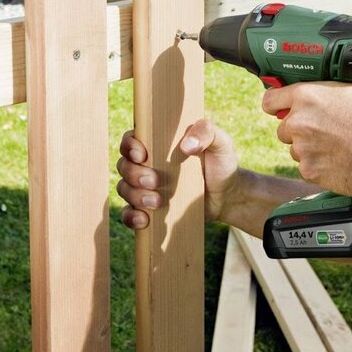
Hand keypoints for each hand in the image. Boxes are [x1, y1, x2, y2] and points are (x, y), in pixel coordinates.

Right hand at [116, 119, 241, 228]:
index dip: (130, 146)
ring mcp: (145, 187)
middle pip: (124, 165)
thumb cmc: (220, 163)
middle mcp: (146, 163)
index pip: (131, 139)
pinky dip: (131, 217)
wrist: (227, 195)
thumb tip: (186, 144)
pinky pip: (129, 213)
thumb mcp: (220, 142)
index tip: (142, 155)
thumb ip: (206, 132)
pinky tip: (144, 220)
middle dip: (134, 174)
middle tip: (155, 181)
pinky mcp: (148, 208)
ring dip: (135, 196)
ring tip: (157, 202)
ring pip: (124, 189)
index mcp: (157, 142)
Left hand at [263, 81, 351, 194]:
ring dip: (310, 149)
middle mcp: (298, 121)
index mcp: (306, 95)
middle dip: (299, 130)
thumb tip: (316, 85)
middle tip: (325, 131)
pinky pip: (307, 168)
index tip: (279, 110)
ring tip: (338, 146)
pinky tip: (339, 160)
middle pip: (284, 128)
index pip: (271, 100)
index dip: (277, 105)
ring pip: (296, 149)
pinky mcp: (309, 171)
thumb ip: (325, 86)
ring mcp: (302, 148)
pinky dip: (319, 167)